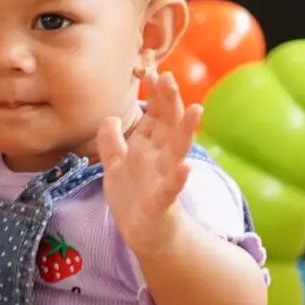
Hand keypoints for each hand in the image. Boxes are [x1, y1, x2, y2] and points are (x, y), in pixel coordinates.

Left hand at [97, 67, 204, 256]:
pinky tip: (185, 167)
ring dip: (186, 130)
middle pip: (168, 124)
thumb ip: (111, 141)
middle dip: (169, 102)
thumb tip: (109, 116)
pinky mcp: (163, 202)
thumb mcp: (114, 166)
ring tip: (195, 110)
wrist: (143, 234)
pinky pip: (171, 189)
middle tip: (168, 77)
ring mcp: (164, 179)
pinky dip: (179, 178)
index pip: (155, 115)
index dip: (154, 94)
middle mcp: (160, 158)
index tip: (150, 70)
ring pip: (178, 150)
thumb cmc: (132, 198)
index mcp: (148, 148)